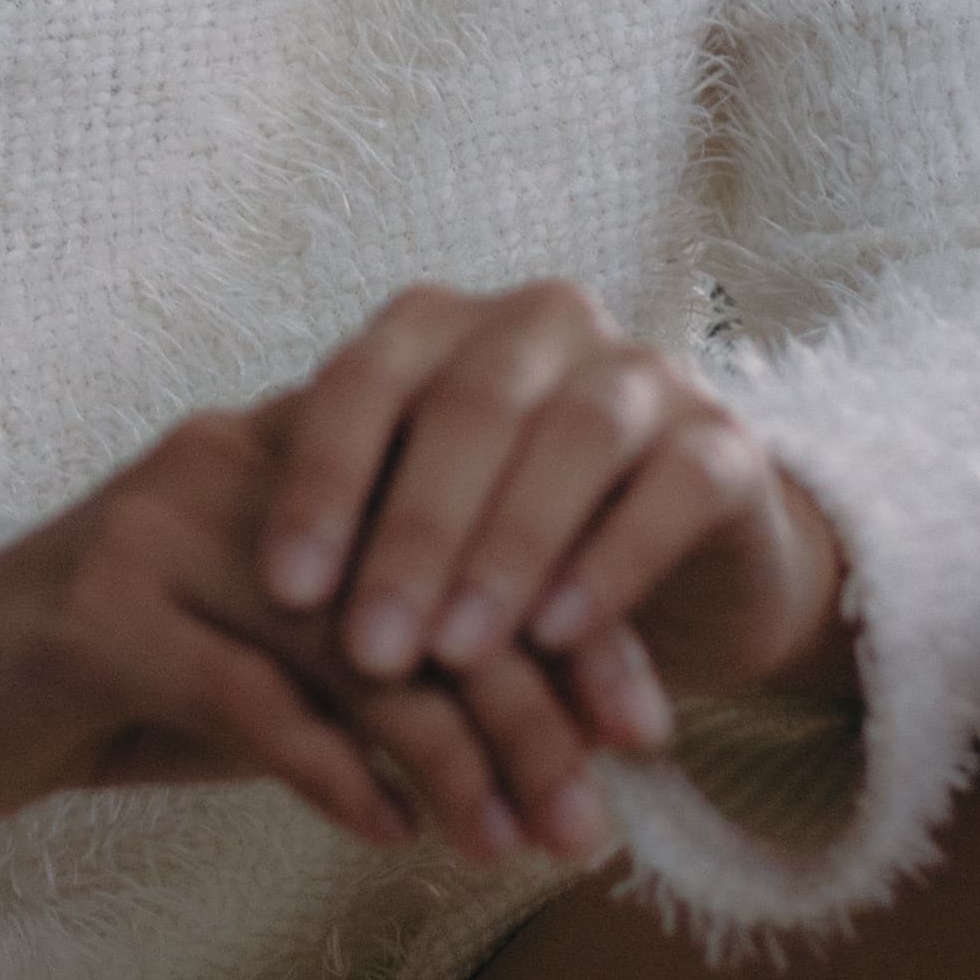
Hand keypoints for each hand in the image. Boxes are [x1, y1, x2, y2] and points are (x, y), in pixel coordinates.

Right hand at [0, 393, 691, 866]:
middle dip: (527, 705)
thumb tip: (546, 731)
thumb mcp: (265, 654)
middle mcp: (232, 464)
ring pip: (351, 645)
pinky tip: (393, 836)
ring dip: (451, 760)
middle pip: (426, 580)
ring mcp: (161, 531)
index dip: (565, 618)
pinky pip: (250, 699)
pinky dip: (334, 774)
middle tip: (596, 820)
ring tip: (519, 846)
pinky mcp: (100, 613)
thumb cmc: (117, 678)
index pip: (465, 517)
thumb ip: (377, 665)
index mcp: (288, 446)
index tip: (642, 725)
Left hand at [254, 278, 853, 718]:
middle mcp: (542, 325)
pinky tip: (561, 639)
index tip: (285, 589)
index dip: (323, 481)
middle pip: (470, 407)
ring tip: (460, 654)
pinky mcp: (728, 445)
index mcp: (444, 326)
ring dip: (509, 549)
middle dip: (413, 535)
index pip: (368, 379)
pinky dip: (612, 560)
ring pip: (575, 435)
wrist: (674, 568)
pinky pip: (674, 486)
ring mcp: (645, 375)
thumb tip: (251, 617)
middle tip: (372, 650)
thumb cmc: (494, 550)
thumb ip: (353, 542)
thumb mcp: (416, 539)